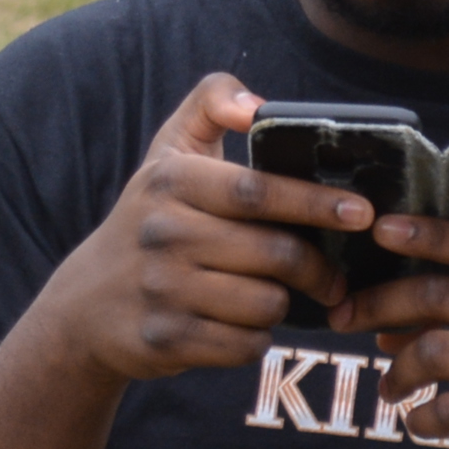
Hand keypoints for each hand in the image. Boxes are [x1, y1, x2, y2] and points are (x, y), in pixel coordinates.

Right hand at [23, 73, 376, 387]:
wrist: (87, 303)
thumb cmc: (149, 218)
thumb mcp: (168, 151)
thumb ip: (211, 102)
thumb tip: (257, 104)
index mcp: (171, 182)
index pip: (255, 191)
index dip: (314, 202)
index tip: (361, 212)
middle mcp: (163, 234)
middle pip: (274, 254)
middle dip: (318, 269)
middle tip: (334, 277)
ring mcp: (162, 290)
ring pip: (266, 304)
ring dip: (282, 304)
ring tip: (271, 295)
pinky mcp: (165, 340)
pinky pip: (245, 345)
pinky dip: (254, 338)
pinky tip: (239, 323)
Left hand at [333, 219, 448, 448]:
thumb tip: (386, 323)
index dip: (428, 233)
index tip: (379, 230)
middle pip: (441, 296)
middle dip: (379, 305)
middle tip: (344, 319)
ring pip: (437, 351)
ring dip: (397, 370)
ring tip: (390, 387)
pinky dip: (422, 418)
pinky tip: (419, 423)